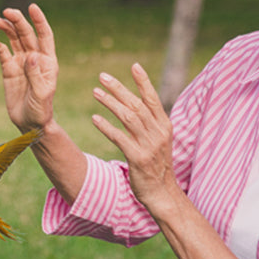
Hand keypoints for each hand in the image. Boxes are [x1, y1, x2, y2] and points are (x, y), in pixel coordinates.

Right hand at [0, 3, 58, 132]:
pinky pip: (2, 53)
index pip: (45, 35)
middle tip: (7, 11)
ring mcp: (21, 62)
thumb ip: (36, 74)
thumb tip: (32, 55)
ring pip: (14, 39)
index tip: (32, 7)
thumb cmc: (41, 109)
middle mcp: (35, 58)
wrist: (30, 123)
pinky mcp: (9, 69)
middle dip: (18, 21)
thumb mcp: (41, 93)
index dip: (39, 20)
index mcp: (48, 61)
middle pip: (26, 34)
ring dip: (7, 28)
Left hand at [92, 63, 174, 207]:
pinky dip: (106, 127)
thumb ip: (149, 121)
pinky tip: (94, 119)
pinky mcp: (138, 158)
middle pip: (136, 105)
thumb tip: (135, 101)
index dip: (144, 81)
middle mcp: (158, 132)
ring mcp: (149, 145)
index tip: (134, 66)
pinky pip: (119, 138)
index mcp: (164, 125)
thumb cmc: (156, 164)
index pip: (153, 99)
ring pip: (128, 118)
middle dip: (119, 88)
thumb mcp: (159, 139)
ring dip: (110, 103)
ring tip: (95, 92)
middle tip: (102, 76)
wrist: (162, 193)